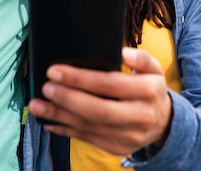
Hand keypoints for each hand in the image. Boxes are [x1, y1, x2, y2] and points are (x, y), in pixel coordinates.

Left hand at [27, 47, 171, 154]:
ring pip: (89, 127)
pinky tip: (49, 121)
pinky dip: (65, 130)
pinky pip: (87, 139)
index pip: (111, 84)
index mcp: (149, 92)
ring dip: (59, 116)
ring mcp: (129, 136)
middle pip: (99, 110)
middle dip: (68, 99)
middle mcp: (140, 116)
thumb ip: (141, 58)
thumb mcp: (154, 68)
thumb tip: (122, 53)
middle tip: (46, 88)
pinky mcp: (117, 147)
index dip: (81, 79)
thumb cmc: (150, 88)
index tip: (55, 70)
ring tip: (37, 105)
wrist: (163, 122)